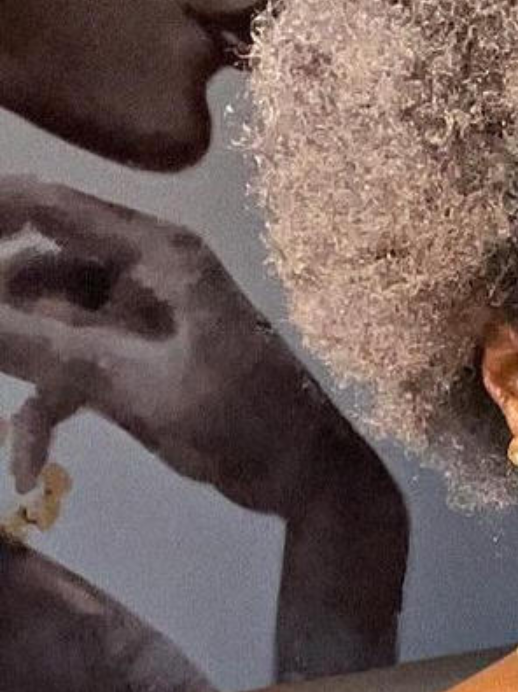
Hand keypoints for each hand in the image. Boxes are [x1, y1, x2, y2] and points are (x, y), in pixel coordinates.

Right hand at [0, 176, 408, 673]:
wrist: (314, 484)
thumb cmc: (248, 423)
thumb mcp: (139, 386)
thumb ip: (45, 351)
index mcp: (158, 255)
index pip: (46, 206)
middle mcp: (145, 276)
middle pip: (34, 271)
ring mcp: (140, 325)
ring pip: (45, 330)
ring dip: (20, 376)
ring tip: (12, 434)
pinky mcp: (139, 371)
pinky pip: (72, 377)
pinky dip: (48, 416)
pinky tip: (27, 468)